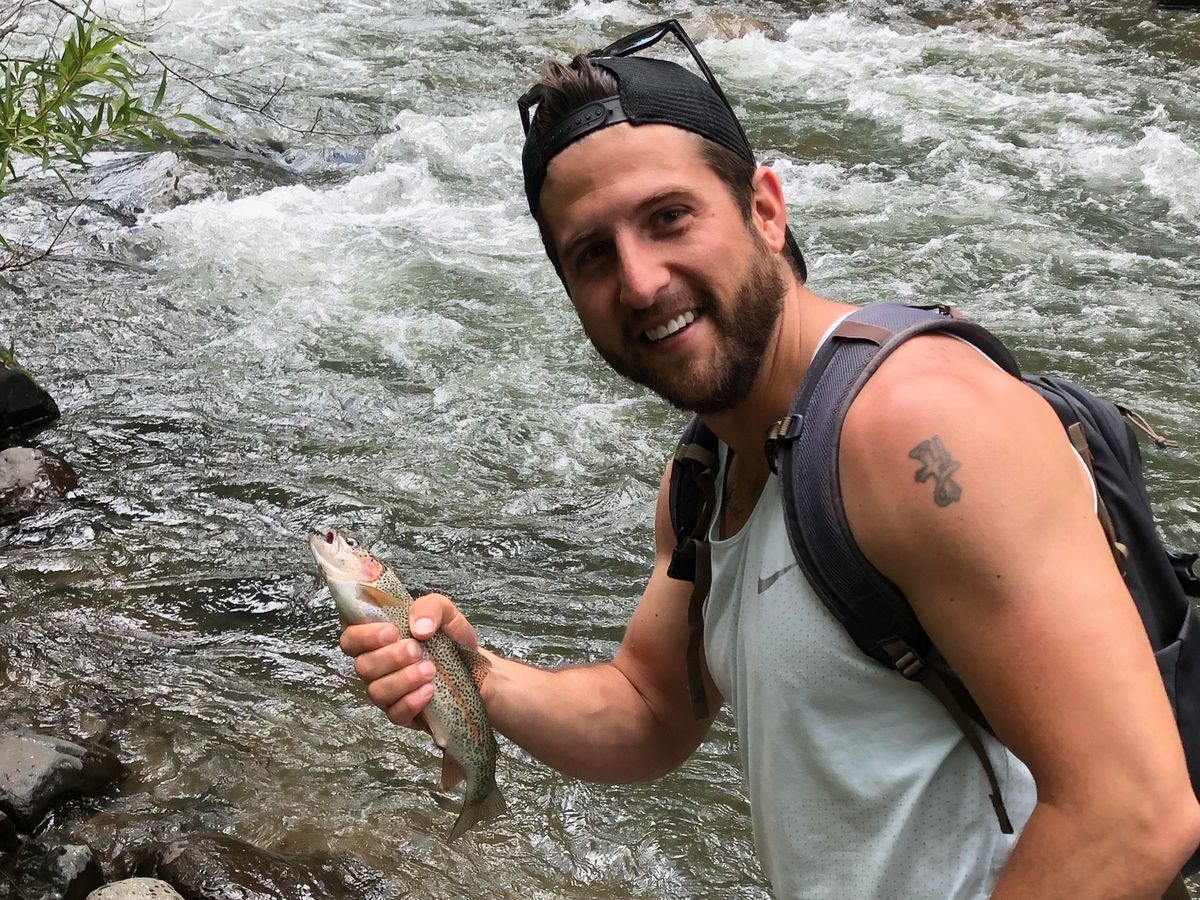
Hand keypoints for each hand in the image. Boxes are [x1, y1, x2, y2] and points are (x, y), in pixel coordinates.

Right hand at [339, 592, 479, 728]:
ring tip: (430, 669)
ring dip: (403, 679)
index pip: (350, 637)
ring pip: (376, 691)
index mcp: (377, 637)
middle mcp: (375, 665)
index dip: (363, 636)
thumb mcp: (446, 613)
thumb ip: (431, 608)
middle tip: (416, 650)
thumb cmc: (450, 639)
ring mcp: (386, 691)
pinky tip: (429, 690)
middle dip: (389, 657)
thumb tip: (419, 628)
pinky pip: (395, 713)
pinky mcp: (401, 713)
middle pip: (362, 666)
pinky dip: (412, 701)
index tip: (391, 632)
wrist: (475, 669)